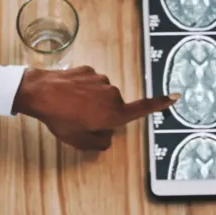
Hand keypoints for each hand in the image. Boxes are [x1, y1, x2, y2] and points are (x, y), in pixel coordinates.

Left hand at [14, 65, 175, 152]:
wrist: (41, 93)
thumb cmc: (61, 119)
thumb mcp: (79, 141)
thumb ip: (99, 143)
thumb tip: (107, 138)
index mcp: (114, 114)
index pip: (143, 109)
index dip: (159, 104)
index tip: (174, 96)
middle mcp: (112, 95)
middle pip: (115, 106)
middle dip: (103, 113)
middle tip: (82, 120)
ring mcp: (101, 80)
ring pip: (101, 94)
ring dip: (91, 101)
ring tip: (71, 107)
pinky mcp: (89, 70)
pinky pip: (91, 82)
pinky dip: (83, 89)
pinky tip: (68, 94)